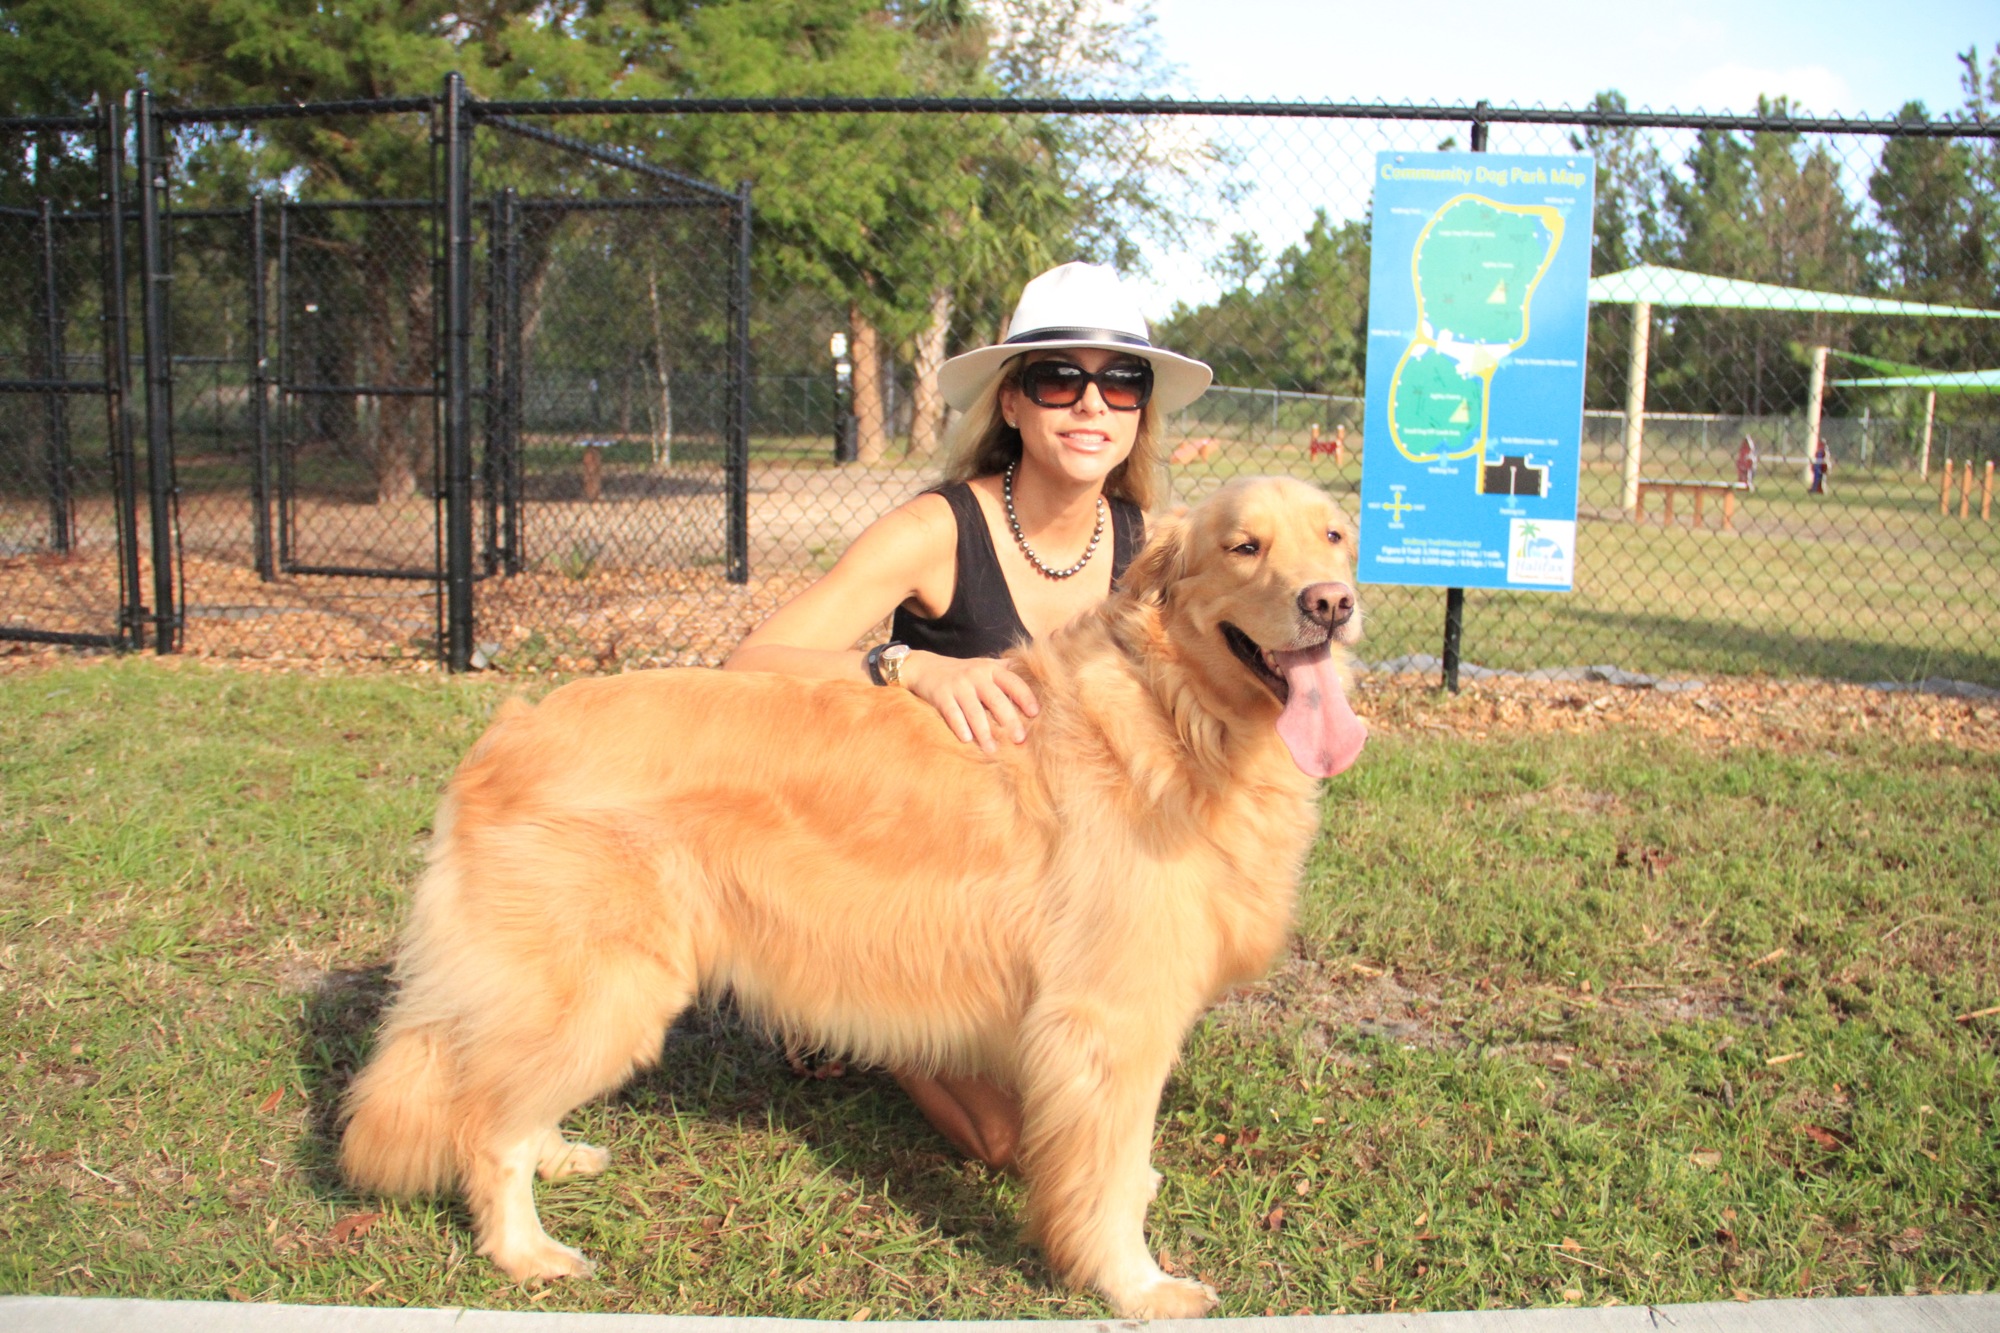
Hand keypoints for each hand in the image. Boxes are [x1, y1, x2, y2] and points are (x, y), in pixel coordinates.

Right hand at [902, 651, 1039, 751]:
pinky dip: (960, 726)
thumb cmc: (963, 672)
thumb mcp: (985, 666)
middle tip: (1019, 739)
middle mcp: (976, 675)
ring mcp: (958, 685)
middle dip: (1009, 720)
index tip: (1035, 714)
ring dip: (984, 731)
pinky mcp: (941, 695)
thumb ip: (1006, 672)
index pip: (1013, 682)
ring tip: (992, 749)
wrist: (925, 667)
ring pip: (974, 710)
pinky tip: (967, 740)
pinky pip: (952, 713)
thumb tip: (1038, 681)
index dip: (1025, 697)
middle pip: (996, 699)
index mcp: (991, 669)